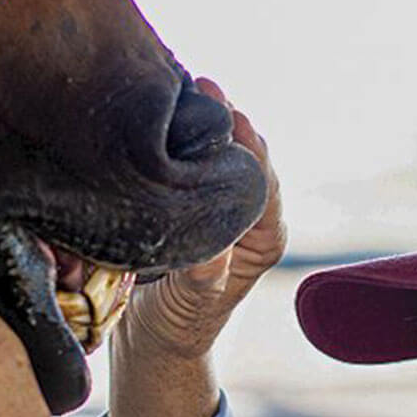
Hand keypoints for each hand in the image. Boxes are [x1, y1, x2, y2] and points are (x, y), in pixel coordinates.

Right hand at [123, 78, 286, 358]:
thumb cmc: (178, 323)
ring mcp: (221, 201)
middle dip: (225, 120)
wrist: (151, 332)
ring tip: (181, 84)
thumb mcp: (193, 304)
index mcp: (265, 236)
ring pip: (220, 150)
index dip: (249, 146)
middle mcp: (250, 213)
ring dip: (202, 120)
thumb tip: (214, 246)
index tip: (232, 113)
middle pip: (245, 156)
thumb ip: (206, 278)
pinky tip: (161, 109)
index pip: (264, 182)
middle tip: (201, 85)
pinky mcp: (193, 195)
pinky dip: (180, 134)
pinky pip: (191, 157)